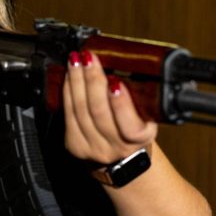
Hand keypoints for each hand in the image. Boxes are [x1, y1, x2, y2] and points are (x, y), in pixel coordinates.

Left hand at [63, 50, 157, 165]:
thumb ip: (140, 98)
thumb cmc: (134, 128)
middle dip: (92, 80)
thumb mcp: (147, 115)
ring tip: (76, 60)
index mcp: (140, 138)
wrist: (119, 157)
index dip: (121, 104)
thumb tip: (128, 63)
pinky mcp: (75, 145)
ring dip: (77, 81)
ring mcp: (93, 148)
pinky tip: (69, 76)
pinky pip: (68, 114)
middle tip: (89, 58)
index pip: (130, 126)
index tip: (115, 82)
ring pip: (81, 111)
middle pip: (99, 112)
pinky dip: (68, 91)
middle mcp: (116, 147)